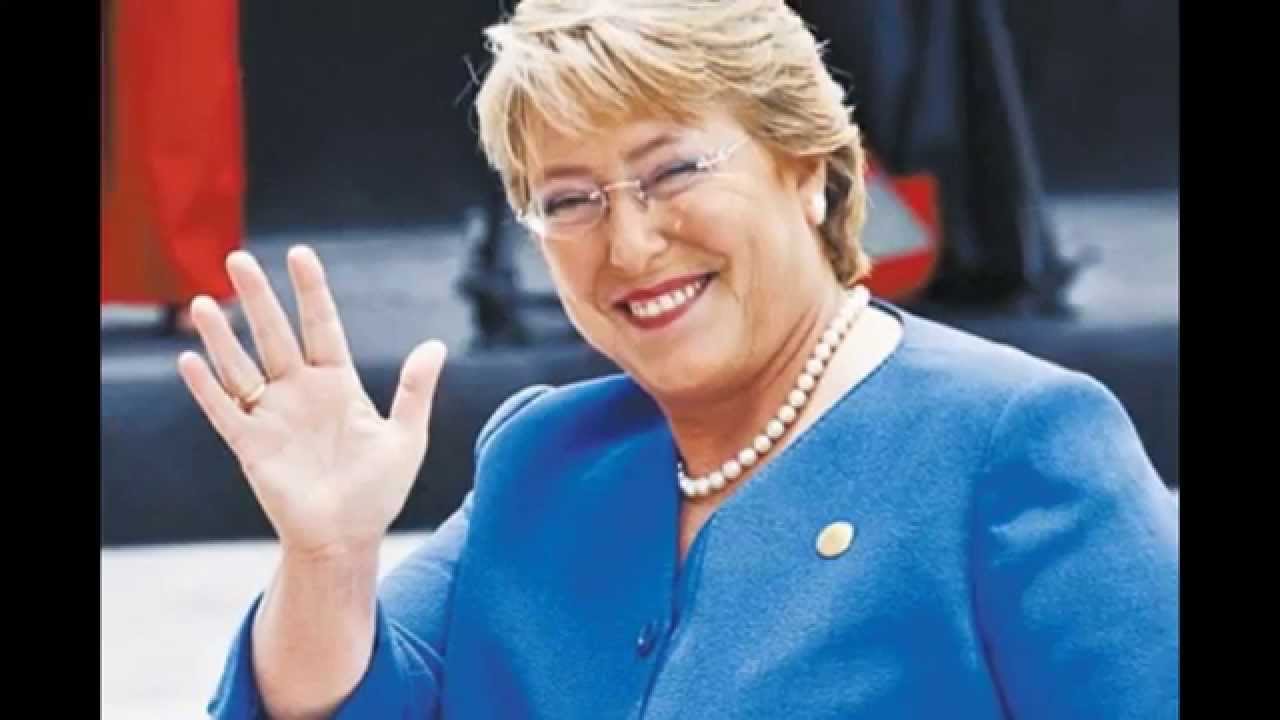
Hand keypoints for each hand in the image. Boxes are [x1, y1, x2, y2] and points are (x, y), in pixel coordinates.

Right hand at [177, 246, 446, 557]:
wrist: (347, 539)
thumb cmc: (378, 491)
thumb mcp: (406, 437)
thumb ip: (416, 390)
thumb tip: (436, 344)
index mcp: (338, 384)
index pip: (321, 326)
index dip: (311, 291)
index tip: (300, 254)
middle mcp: (300, 392)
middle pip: (274, 334)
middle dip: (258, 298)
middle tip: (238, 258)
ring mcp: (272, 417)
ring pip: (241, 366)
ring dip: (222, 337)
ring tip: (202, 302)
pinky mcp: (251, 446)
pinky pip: (224, 411)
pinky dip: (206, 388)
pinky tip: (189, 361)